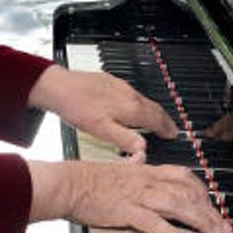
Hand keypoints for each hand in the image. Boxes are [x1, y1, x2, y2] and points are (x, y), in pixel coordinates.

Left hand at [28, 66, 177, 155]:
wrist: (59, 86)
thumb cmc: (77, 107)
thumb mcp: (102, 130)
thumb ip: (125, 140)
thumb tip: (143, 150)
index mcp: (130, 108)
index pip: (157, 119)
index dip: (167, 129)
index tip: (174, 135)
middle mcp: (129, 95)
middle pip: (154, 108)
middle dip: (164, 119)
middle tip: (170, 128)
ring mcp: (121, 86)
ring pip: (144, 100)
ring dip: (153, 111)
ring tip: (155, 120)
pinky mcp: (111, 81)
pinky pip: (133, 93)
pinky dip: (140, 103)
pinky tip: (133, 107)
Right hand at [28, 160, 229, 232]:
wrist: (67, 184)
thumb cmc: (86, 178)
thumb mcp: (115, 167)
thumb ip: (130, 165)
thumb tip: (137, 160)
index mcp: (144, 171)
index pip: (182, 175)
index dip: (200, 188)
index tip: (209, 201)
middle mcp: (146, 182)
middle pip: (186, 191)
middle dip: (207, 209)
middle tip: (219, 223)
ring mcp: (138, 196)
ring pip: (177, 205)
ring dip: (199, 220)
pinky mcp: (127, 211)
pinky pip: (155, 223)